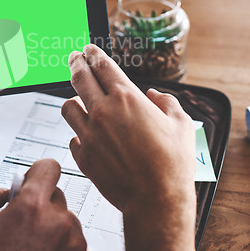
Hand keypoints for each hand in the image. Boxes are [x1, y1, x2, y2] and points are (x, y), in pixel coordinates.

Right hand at [0, 159, 94, 250]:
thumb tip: (2, 190)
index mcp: (32, 206)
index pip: (49, 166)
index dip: (36, 173)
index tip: (29, 185)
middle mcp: (59, 221)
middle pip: (56, 194)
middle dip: (39, 204)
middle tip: (21, 224)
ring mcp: (75, 244)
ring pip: (67, 219)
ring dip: (52, 227)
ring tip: (30, 249)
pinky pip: (77, 244)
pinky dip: (63, 250)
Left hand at [61, 44, 197, 250]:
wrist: (156, 201)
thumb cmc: (172, 164)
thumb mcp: (181, 125)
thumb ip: (167, 103)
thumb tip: (154, 95)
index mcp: (127, 98)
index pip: (102, 65)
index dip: (93, 53)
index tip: (88, 49)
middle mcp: (103, 111)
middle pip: (79, 77)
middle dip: (76, 63)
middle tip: (75, 58)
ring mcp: (89, 133)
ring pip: (68, 106)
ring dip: (74, 100)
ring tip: (80, 101)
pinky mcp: (82, 155)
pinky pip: (73, 137)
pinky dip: (80, 134)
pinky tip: (89, 137)